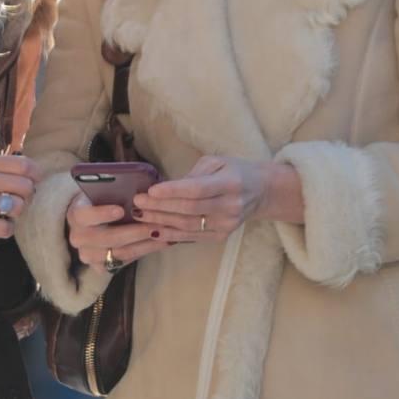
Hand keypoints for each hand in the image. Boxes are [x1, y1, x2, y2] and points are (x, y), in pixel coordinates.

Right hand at [0, 153, 41, 240]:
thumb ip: (1, 165)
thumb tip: (33, 171)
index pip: (24, 165)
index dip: (36, 176)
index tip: (34, 182)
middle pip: (25, 186)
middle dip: (28, 196)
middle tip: (20, 199)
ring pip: (16, 207)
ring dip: (17, 212)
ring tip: (8, 212)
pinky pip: (4, 228)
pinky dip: (7, 229)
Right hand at [65, 193, 168, 272]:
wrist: (91, 221)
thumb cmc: (101, 200)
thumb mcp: (102, 191)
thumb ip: (115, 190)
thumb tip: (139, 188)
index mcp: (76, 214)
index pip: (85, 215)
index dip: (102, 213)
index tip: (121, 210)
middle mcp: (78, 237)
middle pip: (106, 238)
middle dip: (134, 232)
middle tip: (156, 225)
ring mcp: (88, 255)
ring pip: (119, 253)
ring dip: (144, 244)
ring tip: (164, 235)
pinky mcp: (99, 267)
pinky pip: (124, 262)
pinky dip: (143, 251)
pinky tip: (159, 243)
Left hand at [134, 156, 303, 242]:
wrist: (261, 192)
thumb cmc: (235, 171)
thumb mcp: (217, 162)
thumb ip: (194, 174)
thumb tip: (166, 188)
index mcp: (230, 183)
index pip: (197, 189)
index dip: (172, 191)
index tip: (150, 190)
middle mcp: (230, 206)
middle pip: (189, 209)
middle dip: (160, 207)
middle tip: (137, 203)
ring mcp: (226, 225)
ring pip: (188, 226)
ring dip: (161, 221)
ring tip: (140, 216)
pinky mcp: (221, 236)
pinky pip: (192, 237)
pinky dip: (171, 234)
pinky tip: (154, 230)